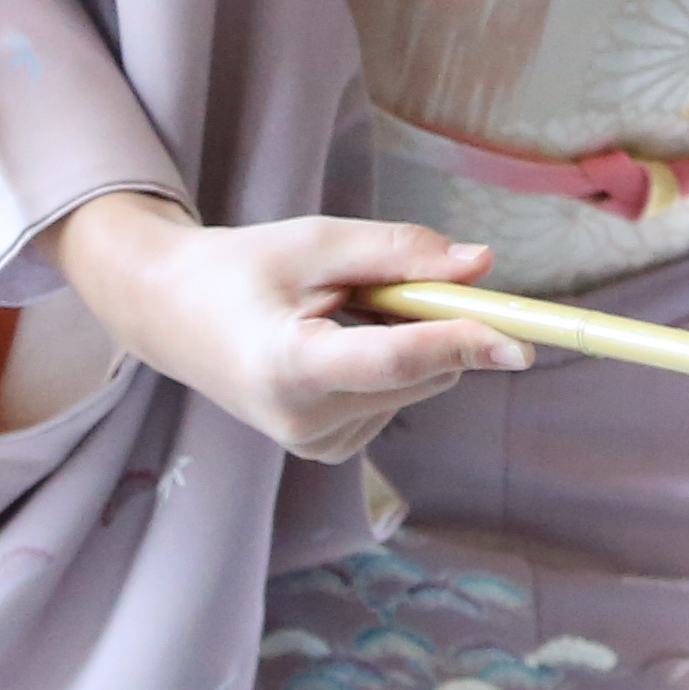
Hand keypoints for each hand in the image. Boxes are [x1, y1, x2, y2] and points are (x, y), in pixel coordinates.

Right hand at [46, 192, 522, 463]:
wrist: (169, 314)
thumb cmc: (240, 270)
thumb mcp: (317, 242)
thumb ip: (400, 253)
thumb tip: (481, 265)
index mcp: (287, 366)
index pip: (394, 361)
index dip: (462, 344)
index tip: (520, 340)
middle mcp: (301, 420)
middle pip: (421, 373)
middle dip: (438, 324)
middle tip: (386, 280)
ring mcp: (313, 442)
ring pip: (420, 385)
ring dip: (412, 341)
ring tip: (340, 312)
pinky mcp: (326, 447)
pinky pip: (399, 397)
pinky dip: (394, 364)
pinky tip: (339, 340)